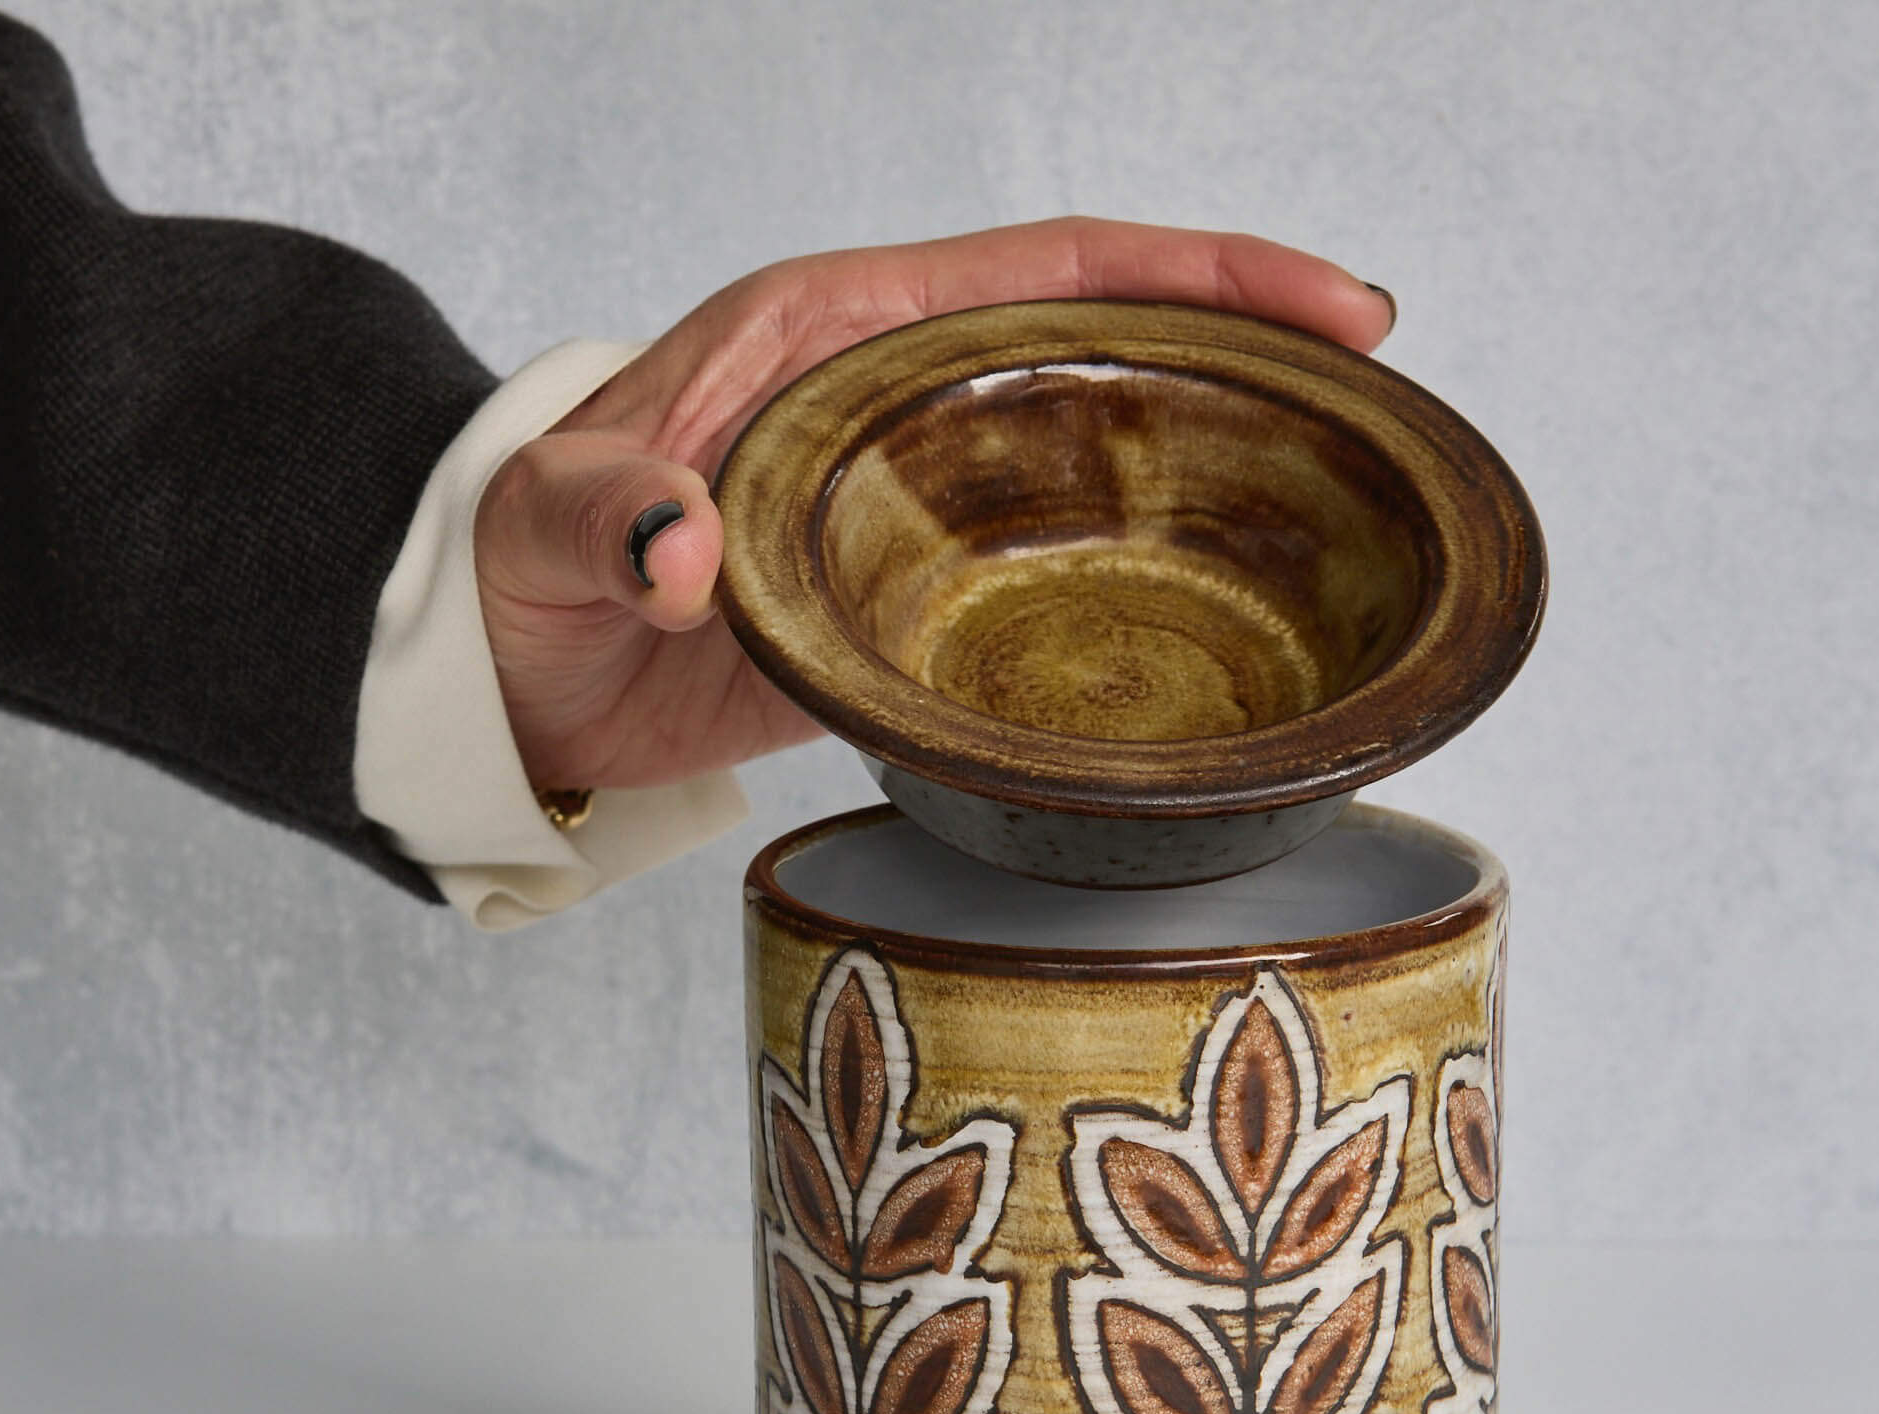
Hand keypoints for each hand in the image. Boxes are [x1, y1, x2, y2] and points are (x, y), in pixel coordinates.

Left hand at [473, 218, 1395, 793]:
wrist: (504, 680)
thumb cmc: (517, 573)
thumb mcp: (541, 527)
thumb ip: (600, 514)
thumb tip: (682, 549)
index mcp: (830, 337)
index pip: (1044, 269)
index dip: (1191, 273)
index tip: (1318, 305)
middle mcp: (895, 404)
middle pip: (1106, 350)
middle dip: (1245, 354)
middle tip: (1374, 397)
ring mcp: (913, 508)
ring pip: (1093, 464)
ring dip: (1209, 471)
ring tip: (1337, 497)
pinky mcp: (909, 608)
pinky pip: (1045, 584)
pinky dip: (1130, 592)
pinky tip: (1208, 620)